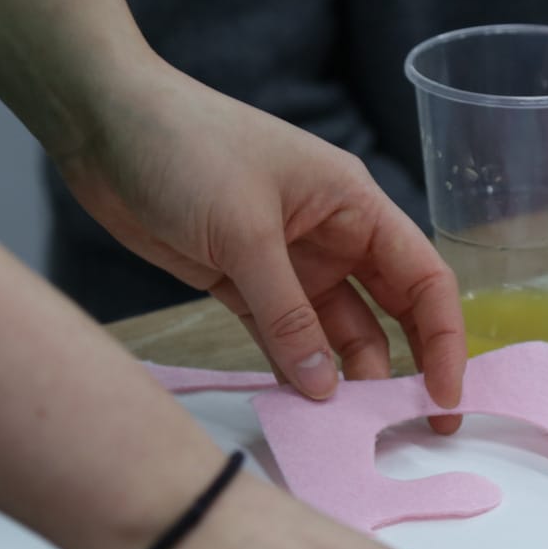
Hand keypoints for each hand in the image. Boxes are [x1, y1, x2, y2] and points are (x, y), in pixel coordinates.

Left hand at [57, 66, 463, 423]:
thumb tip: (325, 386)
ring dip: (342, 375)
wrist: (103, 122)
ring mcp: (286, 262)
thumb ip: (286, 312)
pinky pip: (282, 336)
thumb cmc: (185, 147)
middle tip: (414, 426)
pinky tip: (301, 406)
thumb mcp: (245, 230)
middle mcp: (330, 236)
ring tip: (347, 427)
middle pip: (389, 312)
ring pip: (333, 332)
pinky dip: (293, 368)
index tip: (444, 394)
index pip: (422, 278)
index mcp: (352, 204)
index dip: (444, 339)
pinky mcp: (240, 282)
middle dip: (405, 367)